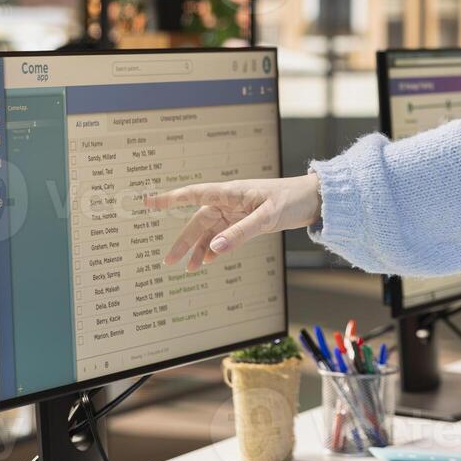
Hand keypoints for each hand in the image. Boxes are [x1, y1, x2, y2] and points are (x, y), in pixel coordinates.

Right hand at [144, 174, 321, 269]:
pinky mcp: (246, 221)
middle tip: (169, 261)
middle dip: (183, 241)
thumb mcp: (267, 217)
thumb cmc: (291, 199)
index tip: (147, 202)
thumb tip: (213, 250)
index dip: (169, 199)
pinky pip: (224, 235)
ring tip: (188, 268)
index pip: (193, 194)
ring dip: (199, 248)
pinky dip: (215, 248)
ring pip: (210, 231)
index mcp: (230, 193)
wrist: (313, 199)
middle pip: (199, 221)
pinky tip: (208, 260)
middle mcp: (230, 201)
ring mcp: (237, 212)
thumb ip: (240, 233)